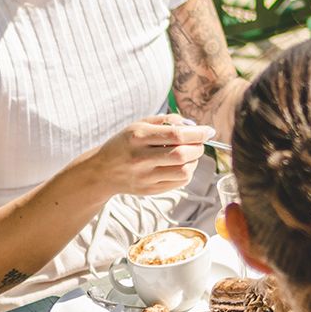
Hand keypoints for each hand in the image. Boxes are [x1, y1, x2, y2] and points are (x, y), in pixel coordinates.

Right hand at [89, 114, 210, 201]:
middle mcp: (140, 158)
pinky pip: (178, 183)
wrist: (102, 171)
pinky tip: (181, 165)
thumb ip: (166, 121)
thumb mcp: (139, 124)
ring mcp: (144, 177)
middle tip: (200, 143)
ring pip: (183, 172)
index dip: (198, 133)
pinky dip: (186, 173)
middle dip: (198, 147)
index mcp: (138, 136)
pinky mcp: (149, 191)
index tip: (209, 130)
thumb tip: (193, 125)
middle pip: (181, 155)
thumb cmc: (125, 143)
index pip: (176, 135)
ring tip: (190, 155)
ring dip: (194, 162)